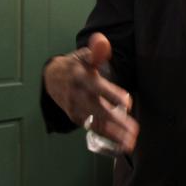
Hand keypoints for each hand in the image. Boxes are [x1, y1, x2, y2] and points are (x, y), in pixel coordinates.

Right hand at [43, 32, 138, 152]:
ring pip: (95, 123)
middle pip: (97, 110)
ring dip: (113, 135)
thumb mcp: (85, 55)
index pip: (97, 88)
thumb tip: (102, 40)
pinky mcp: (76, 118)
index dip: (112, 95)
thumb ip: (97, 51)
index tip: (127, 102)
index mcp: (81, 77)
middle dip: (115, 121)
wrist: (52, 78)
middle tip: (133, 130)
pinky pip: (92, 129)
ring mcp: (75, 108)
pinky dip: (107, 138)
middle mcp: (77, 95)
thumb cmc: (77, 66)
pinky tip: (122, 145)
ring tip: (130, 143)